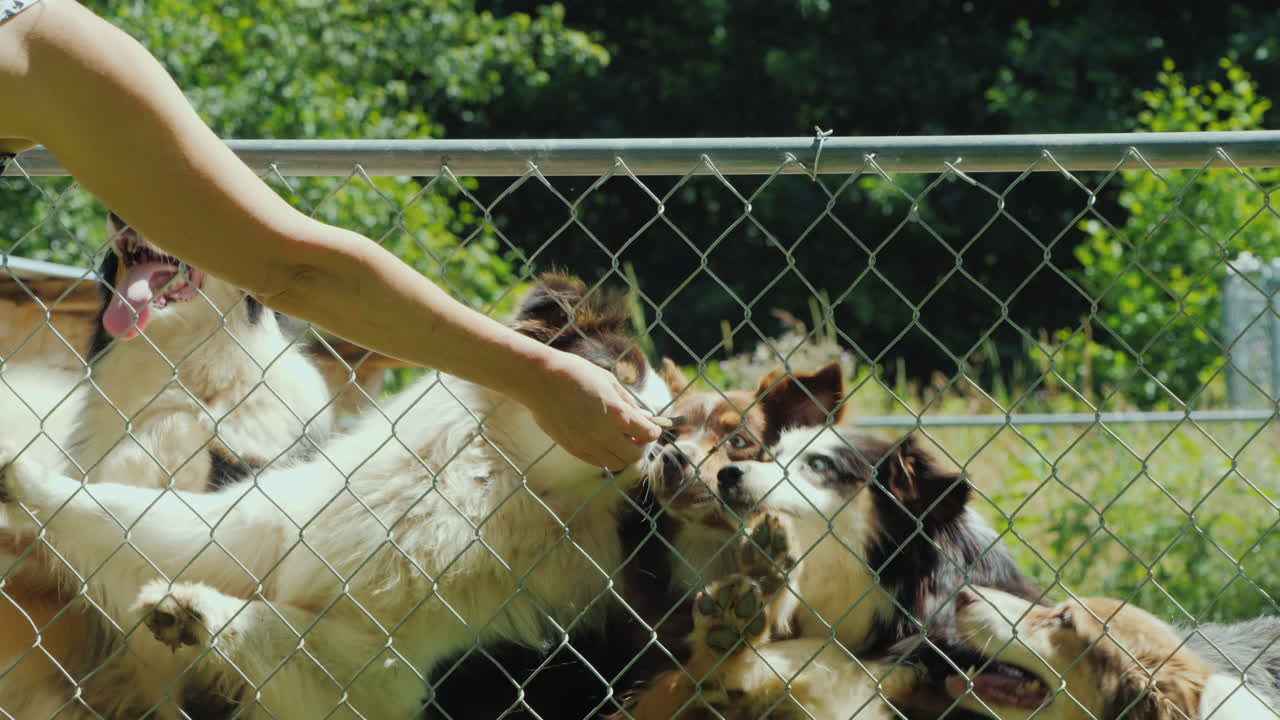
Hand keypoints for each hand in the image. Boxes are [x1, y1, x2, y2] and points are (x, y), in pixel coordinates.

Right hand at [520, 352, 663, 470]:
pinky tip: (603, 440)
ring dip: (623, 453)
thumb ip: (630, 403)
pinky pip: (598, 462)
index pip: (648, 434)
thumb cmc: (576, 374)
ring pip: (616, 463)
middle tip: (636, 434)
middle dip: (640, 446)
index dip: (653, 430)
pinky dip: (606, 455)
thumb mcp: (610, 382)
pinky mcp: (573, 449)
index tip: (650, 425)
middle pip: (635, 456)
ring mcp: (588, 445)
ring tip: (619, 438)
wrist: (540, 380)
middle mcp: (605, 435)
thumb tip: (645, 417)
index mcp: (618, 415)